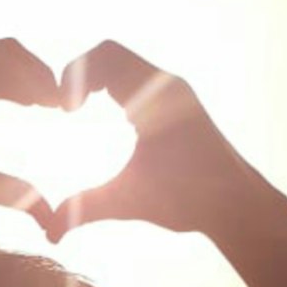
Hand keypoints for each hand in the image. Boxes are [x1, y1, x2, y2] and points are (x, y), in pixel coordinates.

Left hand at [0, 40, 58, 223]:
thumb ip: (12, 195)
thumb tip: (53, 224)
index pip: (11, 58)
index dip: (44, 80)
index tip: (62, 107)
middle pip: (1, 53)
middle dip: (32, 78)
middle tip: (54, 106)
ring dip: (12, 80)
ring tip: (35, 107)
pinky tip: (2, 107)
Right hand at [49, 40, 271, 239]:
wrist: (237, 205)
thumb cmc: (189, 200)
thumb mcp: (129, 202)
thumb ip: (85, 209)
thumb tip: (49, 234)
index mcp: (155, 98)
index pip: (105, 57)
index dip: (74, 77)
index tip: (67, 113)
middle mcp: (167, 86)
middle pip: (111, 52)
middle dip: (81, 74)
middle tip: (68, 109)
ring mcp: (175, 91)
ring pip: (125, 62)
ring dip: (98, 79)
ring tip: (81, 111)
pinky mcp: (179, 102)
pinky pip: (138, 76)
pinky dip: (115, 86)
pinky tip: (108, 120)